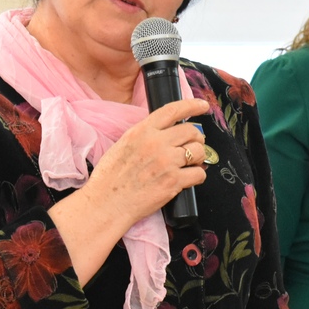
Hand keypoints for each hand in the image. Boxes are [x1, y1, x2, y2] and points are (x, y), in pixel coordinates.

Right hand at [84, 98, 210, 229]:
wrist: (107, 202)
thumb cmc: (110, 178)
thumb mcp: (122, 145)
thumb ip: (144, 135)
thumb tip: (163, 133)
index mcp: (142, 131)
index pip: (172, 110)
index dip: (191, 105)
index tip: (202, 106)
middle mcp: (156, 143)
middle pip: (192, 131)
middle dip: (196, 139)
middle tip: (193, 146)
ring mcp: (167, 162)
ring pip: (198, 152)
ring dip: (197, 158)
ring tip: (189, 164)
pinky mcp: (174, 181)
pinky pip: (199, 174)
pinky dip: (197, 176)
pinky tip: (189, 178)